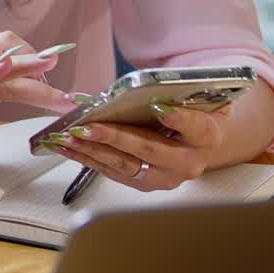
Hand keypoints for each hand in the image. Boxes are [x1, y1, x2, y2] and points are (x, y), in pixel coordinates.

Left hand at [48, 101, 231, 190]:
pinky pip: (114, 172)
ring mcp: (165, 177)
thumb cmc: (192, 116)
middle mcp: (187, 162)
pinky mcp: (145, 184)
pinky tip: (69, 148)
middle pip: (149, 150)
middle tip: (87, 128)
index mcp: (205, 136)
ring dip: (93, 151)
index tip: (162, 108)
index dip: (179, 118)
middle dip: (114, 139)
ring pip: (125, 165)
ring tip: (68, 138)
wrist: (200, 146)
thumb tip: (140, 87)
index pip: (194, 126)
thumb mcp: (193, 100)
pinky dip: (89, 159)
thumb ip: (174, 93)